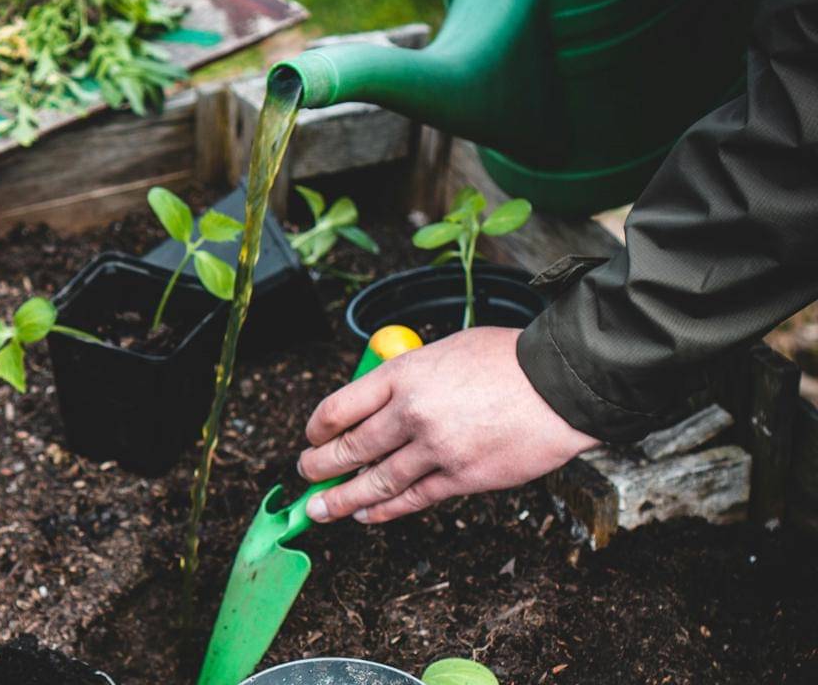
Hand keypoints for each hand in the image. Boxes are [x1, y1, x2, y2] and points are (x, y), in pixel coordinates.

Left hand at [297, 326, 599, 523]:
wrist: (561, 384)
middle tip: (305, 474)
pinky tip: (366, 515)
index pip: (340, 406)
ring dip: (341, 499)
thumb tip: (380, 400)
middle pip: (350, 448)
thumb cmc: (507, 360)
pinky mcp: (461, 478)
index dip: (317, 428)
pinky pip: (412, 499)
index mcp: (403, 375)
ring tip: (320, 509)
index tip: (311, 437)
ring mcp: (435, 449)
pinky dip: (384, 510)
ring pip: (375, 482)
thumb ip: (409, 375)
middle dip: (319, 466)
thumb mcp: (444, 350)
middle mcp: (412, 413)